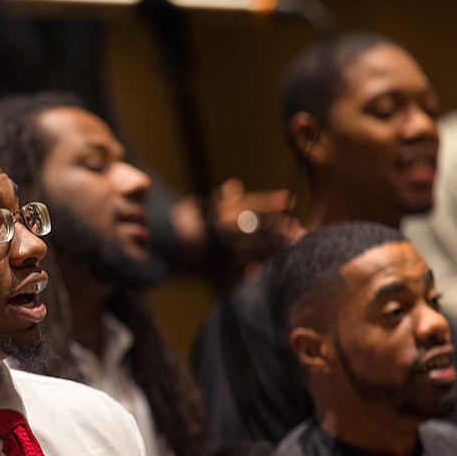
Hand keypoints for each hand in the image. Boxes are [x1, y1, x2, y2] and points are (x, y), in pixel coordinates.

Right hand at [170, 179, 302, 275]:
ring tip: (292, 248)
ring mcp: (218, 252)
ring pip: (253, 250)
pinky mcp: (215, 268)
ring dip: (273, 249)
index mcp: (217, 214)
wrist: (157, 247)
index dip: (271, 203)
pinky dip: (256, 268)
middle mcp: (220, 232)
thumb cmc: (178, 224)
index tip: (289, 201)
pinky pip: (240, 269)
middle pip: (257, 229)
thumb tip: (236, 186)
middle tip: (300, 230)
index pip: (250, 205)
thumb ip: (220, 199)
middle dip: (279, 230)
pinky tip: (269, 268)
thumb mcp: (196, 205)